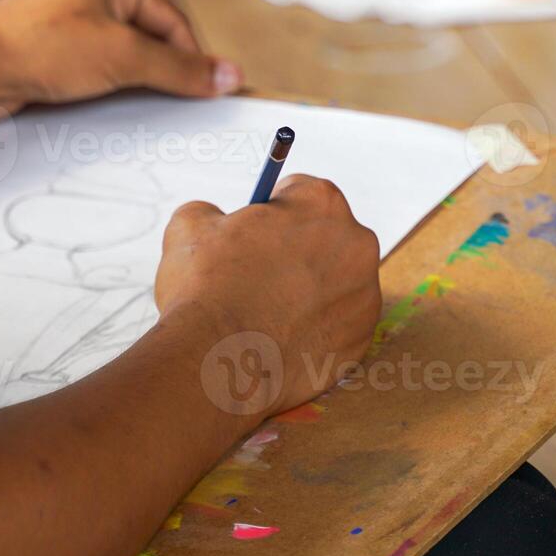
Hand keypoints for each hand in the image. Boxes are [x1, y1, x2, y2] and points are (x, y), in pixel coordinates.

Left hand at [0, 0, 241, 110]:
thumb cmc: (42, 48)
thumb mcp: (123, 59)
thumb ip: (180, 68)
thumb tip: (229, 76)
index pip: (171, 18)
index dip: (190, 58)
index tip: (208, 92)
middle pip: (150, 34)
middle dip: (158, 69)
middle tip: (168, 102)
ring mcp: (70, 13)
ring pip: (124, 52)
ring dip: (131, 80)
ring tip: (125, 99)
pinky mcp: (54, 41)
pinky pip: (97, 63)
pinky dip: (106, 84)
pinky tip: (103, 101)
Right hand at [154, 176, 381, 419]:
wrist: (220, 363)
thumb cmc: (206, 288)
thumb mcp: (190, 226)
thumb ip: (212, 213)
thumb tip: (215, 223)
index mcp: (322, 203)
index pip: (301, 193)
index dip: (273, 213)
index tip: (255, 233)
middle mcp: (357, 244)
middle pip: (326, 239)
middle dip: (296, 252)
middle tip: (258, 276)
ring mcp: (364, 296)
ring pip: (334, 286)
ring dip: (307, 293)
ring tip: (265, 313)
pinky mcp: (360, 341)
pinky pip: (336, 328)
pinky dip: (313, 332)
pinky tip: (278, 339)